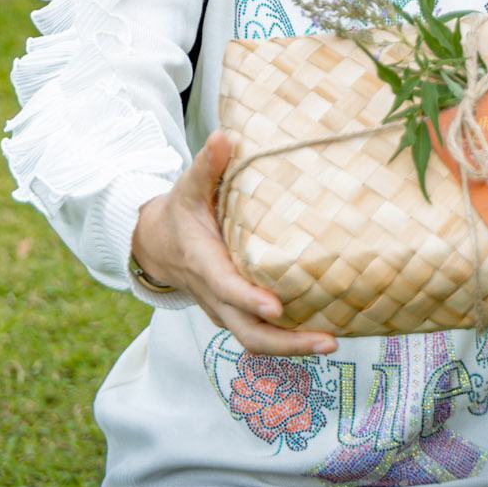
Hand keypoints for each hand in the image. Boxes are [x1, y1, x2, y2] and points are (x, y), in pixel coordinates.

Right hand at [134, 129, 339, 356]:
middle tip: (327, 342)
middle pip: (248, 332)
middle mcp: (214, 295)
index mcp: (203, 263)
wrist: (156, 244)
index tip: (276, 307)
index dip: (249, 299)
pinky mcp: (235, 315)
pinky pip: (259, 337)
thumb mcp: (188, 187)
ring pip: (255, 341)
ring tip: (332, 343)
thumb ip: (207, 166)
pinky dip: (287, 343)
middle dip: (286, 344)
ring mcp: (224, 310)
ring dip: (292, 349)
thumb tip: (224, 137)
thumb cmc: (180, 212)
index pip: (226, 287)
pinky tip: (321, 335)